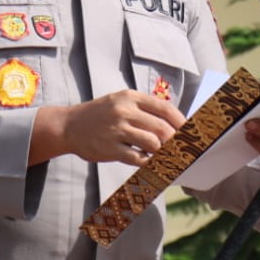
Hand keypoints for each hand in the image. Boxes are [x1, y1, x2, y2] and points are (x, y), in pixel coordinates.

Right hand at [31, 91, 185, 165]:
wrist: (69, 126)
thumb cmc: (100, 115)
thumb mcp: (120, 102)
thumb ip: (144, 110)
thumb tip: (174, 125)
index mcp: (130, 97)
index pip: (165, 108)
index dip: (181, 121)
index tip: (191, 131)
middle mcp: (124, 111)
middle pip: (162, 128)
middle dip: (177, 140)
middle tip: (184, 149)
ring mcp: (116, 130)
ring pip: (152, 143)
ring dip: (163, 152)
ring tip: (167, 156)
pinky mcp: (110, 148)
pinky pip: (137, 158)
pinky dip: (148, 162)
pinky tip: (151, 162)